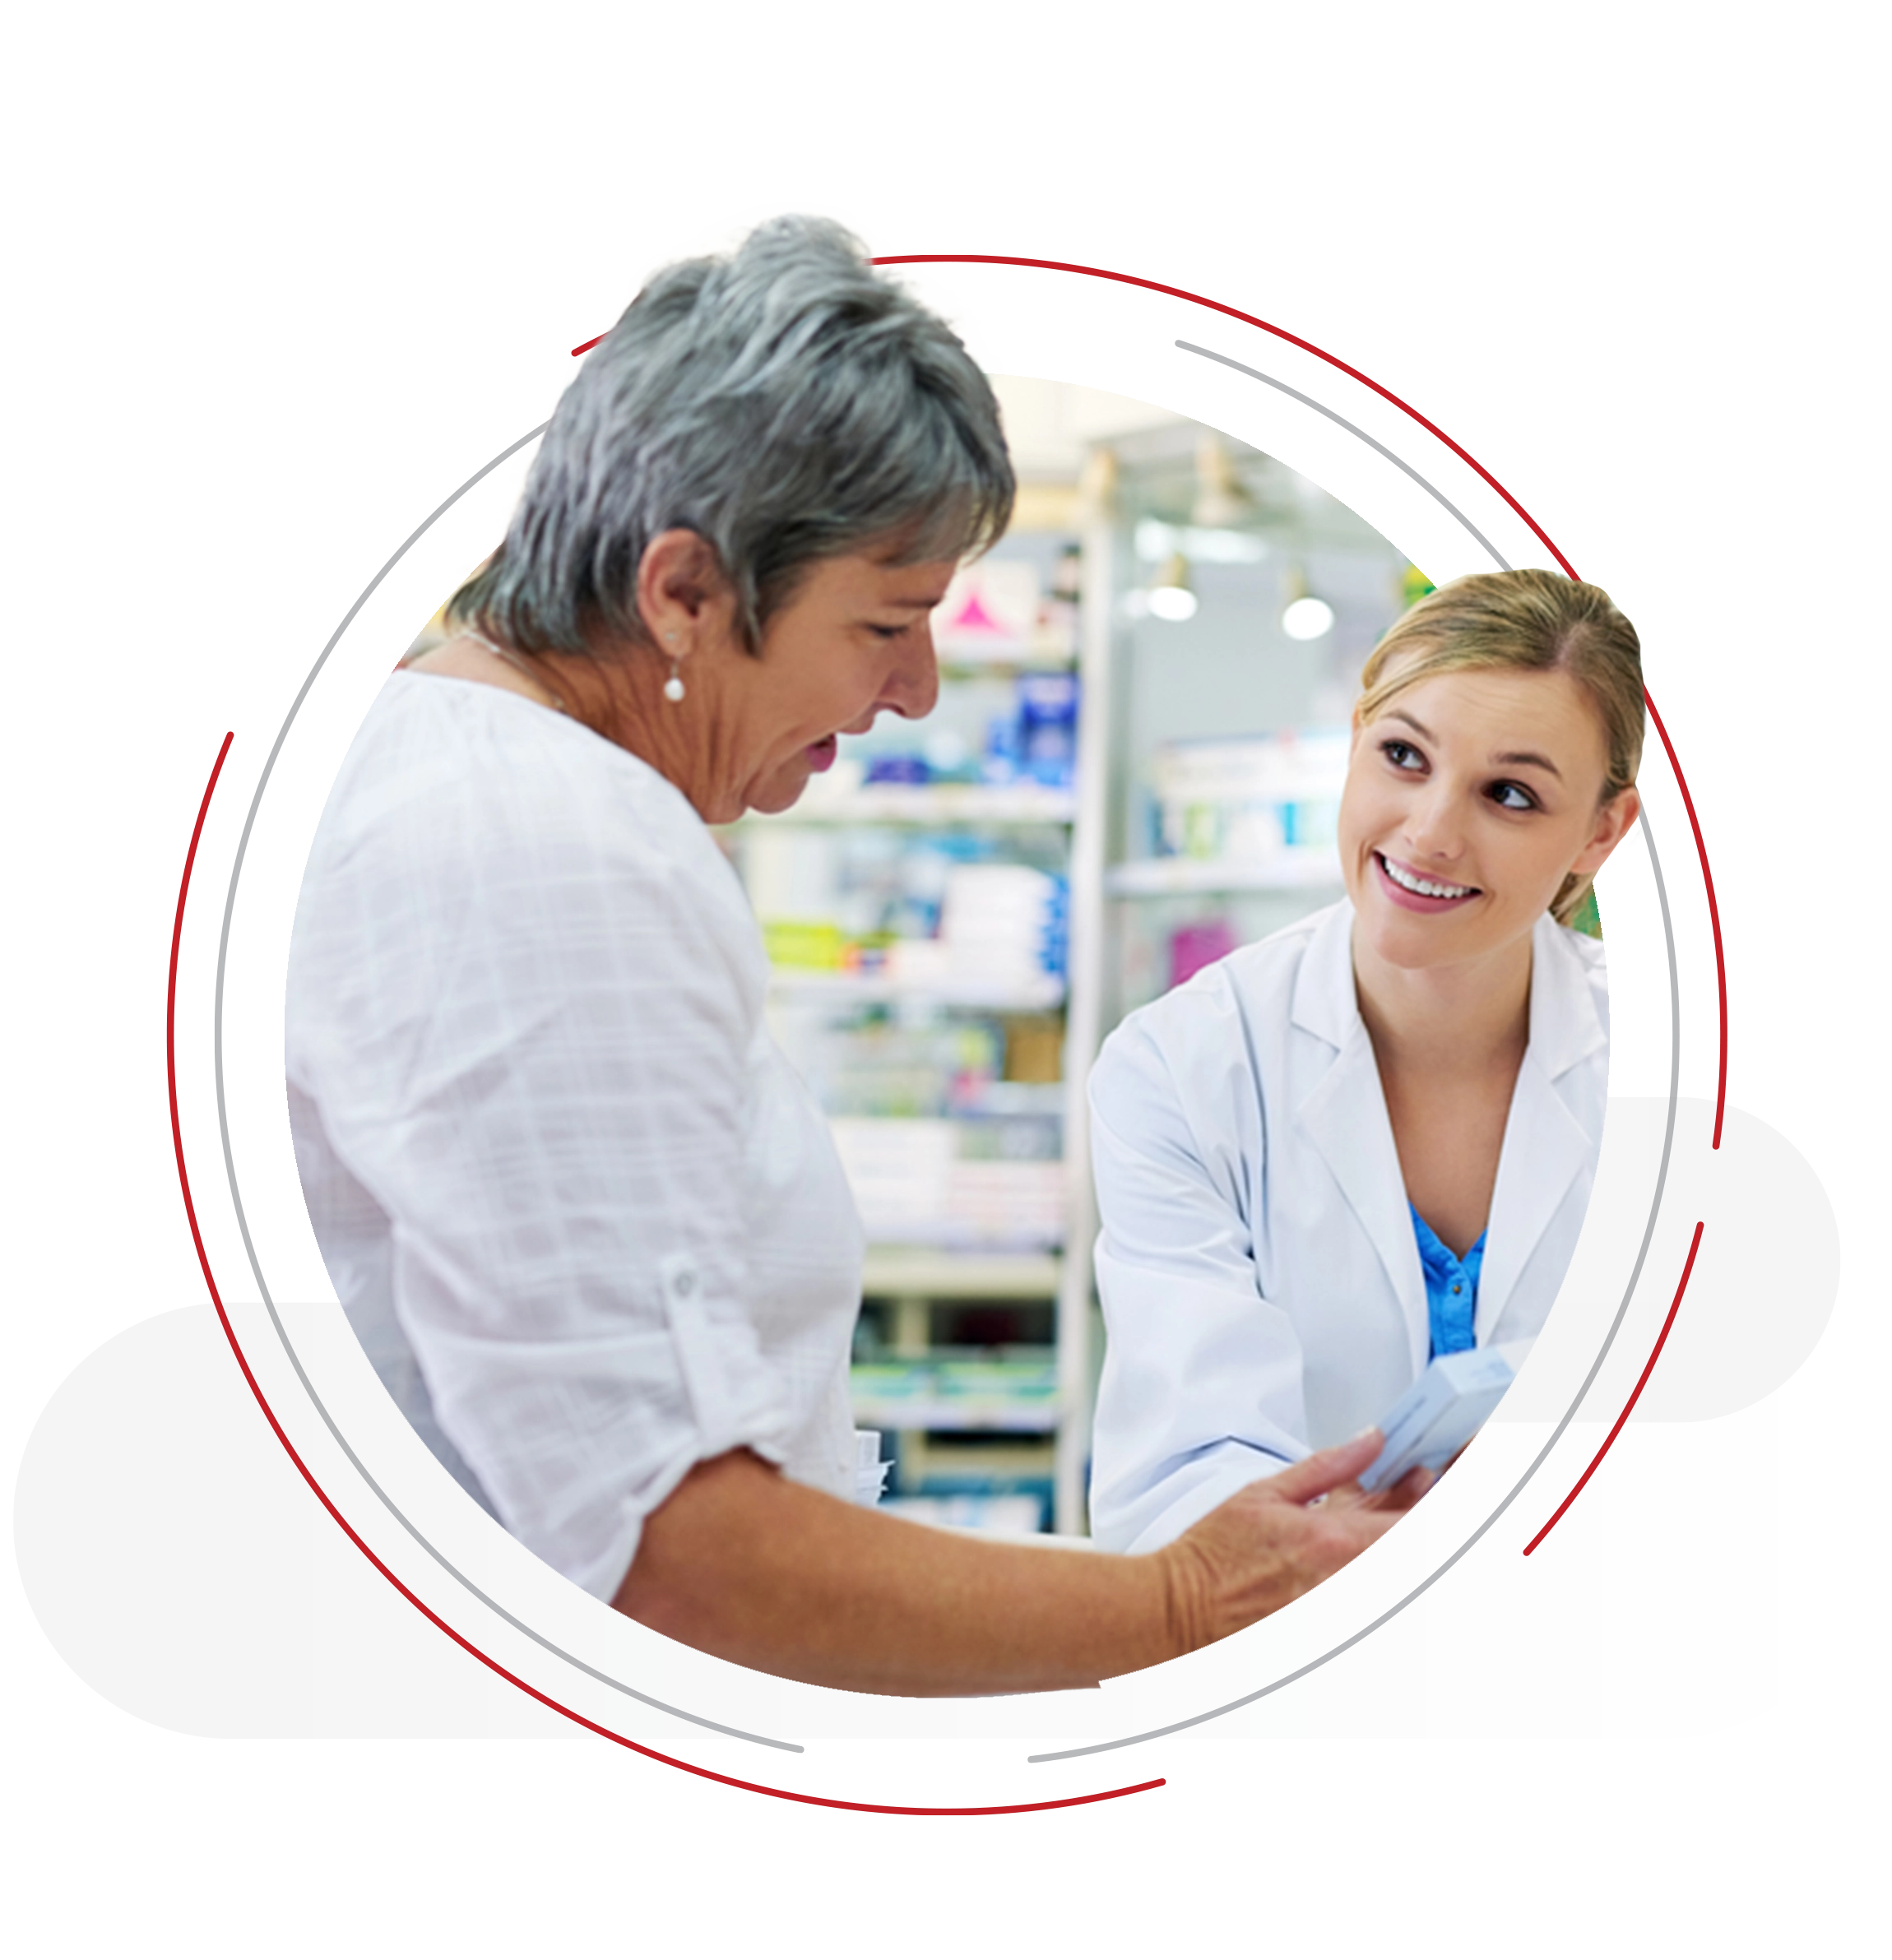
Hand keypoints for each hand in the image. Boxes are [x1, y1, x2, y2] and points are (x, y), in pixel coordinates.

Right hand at [1157, 1430, 1414, 1654]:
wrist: (1182, 1610)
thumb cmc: (1215, 1555)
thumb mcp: (1266, 1493)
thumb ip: (1328, 1466)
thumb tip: (1371, 1441)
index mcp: (1334, 1541)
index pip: (1414, 1523)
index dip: (1438, 1502)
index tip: (1443, 1481)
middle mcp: (1349, 1583)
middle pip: (1417, 1554)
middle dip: (1421, 1522)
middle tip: (1421, 1499)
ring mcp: (1344, 1615)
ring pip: (1400, 1580)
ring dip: (1396, 1546)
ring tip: (1380, 1530)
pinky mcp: (1334, 1637)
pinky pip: (1372, 1604)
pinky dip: (1376, 1574)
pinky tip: (1359, 1560)